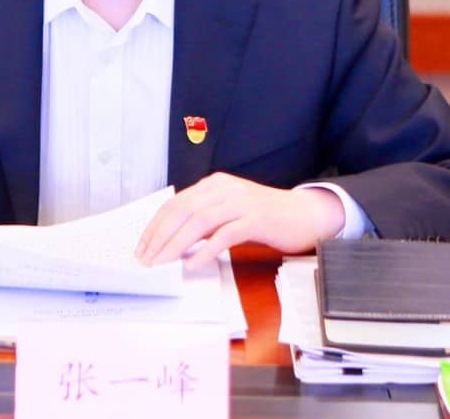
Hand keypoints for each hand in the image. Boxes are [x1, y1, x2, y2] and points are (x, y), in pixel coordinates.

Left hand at [134, 173, 345, 269]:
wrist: (306, 214)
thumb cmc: (266, 216)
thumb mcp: (230, 211)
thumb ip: (205, 221)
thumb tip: (175, 241)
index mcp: (215, 184)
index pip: (176, 203)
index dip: (156, 225)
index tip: (143, 247)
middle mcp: (225, 189)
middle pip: (183, 210)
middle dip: (160, 236)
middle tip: (147, 259)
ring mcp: (241, 202)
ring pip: (200, 222)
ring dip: (177, 244)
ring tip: (163, 263)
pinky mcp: (256, 219)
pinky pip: (225, 235)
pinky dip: (206, 250)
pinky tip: (194, 263)